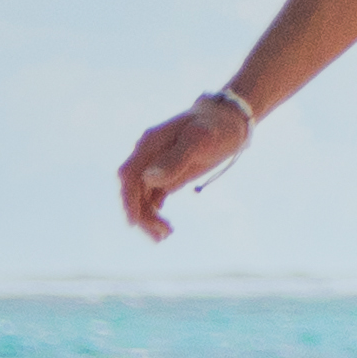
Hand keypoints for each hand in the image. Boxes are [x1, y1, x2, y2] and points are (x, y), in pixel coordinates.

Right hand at [116, 93, 250, 240]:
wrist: (229, 121)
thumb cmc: (216, 127)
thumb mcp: (200, 140)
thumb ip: (176, 159)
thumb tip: (150, 179)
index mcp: (149, 145)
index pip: (129, 175)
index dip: (127, 199)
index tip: (133, 222)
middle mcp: (147, 156)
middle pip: (132, 190)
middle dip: (140, 216)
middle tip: (160, 237)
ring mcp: (155, 166)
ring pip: (141, 198)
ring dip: (148, 219)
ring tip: (166, 235)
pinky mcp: (166, 175)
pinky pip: (151, 198)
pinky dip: (155, 214)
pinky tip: (166, 227)